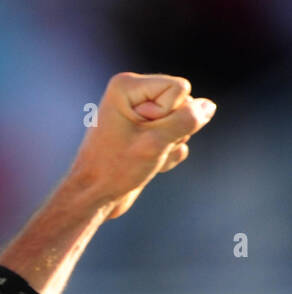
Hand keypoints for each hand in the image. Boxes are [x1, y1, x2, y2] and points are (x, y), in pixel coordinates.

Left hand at [66, 72, 214, 218]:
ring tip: (142, 159)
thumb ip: (188, 120)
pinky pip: (175, 138)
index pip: (181, 89)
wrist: (93, 199)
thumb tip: (209, 106)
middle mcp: (133, 95)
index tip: (140, 134)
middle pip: (184, 104)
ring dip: (169, 146)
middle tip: (142, 149)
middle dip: (172, 131)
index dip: (169, 116)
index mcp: (127, 86)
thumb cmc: (115, 170)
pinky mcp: (146, 133)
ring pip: (182, 123)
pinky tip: (145, 166)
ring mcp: (140, 115)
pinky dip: (166, 155)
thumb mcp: (156, 142)